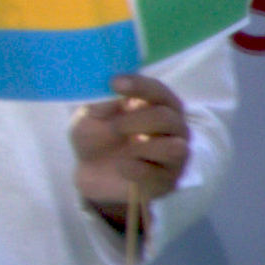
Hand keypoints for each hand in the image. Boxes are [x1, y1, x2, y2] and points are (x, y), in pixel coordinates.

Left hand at [73, 73, 192, 232]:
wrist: (90, 173)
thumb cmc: (96, 137)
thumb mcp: (90, 115)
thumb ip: (103, 102)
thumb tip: (112, 90)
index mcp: (157, 106)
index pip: (157, 91)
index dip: (140, 85)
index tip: (115, 83)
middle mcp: (173, 128)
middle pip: (168, 118)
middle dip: (139, 120)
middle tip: (115, 127)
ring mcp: (173, 156)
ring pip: (175, 148)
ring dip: (144, 146)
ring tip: (124, 150)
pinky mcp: (165, 182)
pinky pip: (156, 175)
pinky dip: (135, 169)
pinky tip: (122, 167)